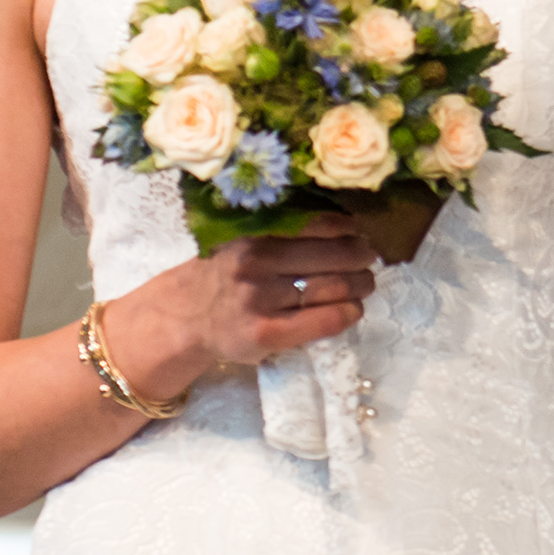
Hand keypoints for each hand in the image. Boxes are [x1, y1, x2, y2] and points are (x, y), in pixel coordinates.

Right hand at [122, 231, 375, 387]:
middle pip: (335, 255)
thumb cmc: (224, 273)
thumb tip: (346, 221)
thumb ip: (281, 228)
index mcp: (253, 232)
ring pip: (335, 288)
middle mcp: (257, 263)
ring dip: (362, 285)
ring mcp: (262, 300)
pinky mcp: (268, 333)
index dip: (350, 228)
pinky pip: (325, 320)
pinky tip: (353, 309)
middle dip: (362, 256)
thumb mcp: (242, 239)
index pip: (320, 223)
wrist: (185, 317)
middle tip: (368, 258)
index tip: (358, 231)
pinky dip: (349, 312)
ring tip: (365, 283)